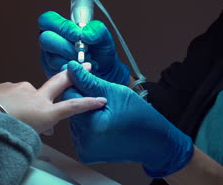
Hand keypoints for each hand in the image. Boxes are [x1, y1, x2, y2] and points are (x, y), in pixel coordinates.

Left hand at [0, 67, 106, 133]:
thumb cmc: (2, 132)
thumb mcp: (27, 139)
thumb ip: (38, 131)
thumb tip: (43, 130)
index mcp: (44, 113)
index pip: (73, 107)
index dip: (88, 103)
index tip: (100, 99)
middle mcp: (35, 97)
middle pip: (60, 82)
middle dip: (74, 74)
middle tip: (85, 64)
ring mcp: (20, 89)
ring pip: (29, 93)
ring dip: (27, 101)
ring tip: (13, 115)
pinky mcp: (6, 85)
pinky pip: (12, 93)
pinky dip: (11, 100)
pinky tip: (2, 108)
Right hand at [39, 11, 129, 84]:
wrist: (104, 73)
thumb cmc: (100, 52)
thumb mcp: (104, 38)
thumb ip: (97, 31)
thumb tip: (84, 33)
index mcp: (58, 27)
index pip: (47, 20)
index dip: (61, 27)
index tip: (78, 35)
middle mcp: (50, 41)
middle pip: (45, 39)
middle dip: (66, 47)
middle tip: (84, 52)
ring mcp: (49, 58)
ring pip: (52, 58)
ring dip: (72, 61)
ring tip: (88, 61)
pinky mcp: (52, 74)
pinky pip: (57, 73)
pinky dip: (73, 73)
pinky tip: (84, 70)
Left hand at [64, 61, 193, 177]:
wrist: (153, 142)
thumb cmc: (139, 117)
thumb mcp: (114, 92)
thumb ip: (88, 81)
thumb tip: (72, 68)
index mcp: (91, 124)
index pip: (69, 95)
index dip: (80, 85)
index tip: (89, 83)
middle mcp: (84, 140)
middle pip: (71, 109)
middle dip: (83, 100)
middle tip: (104, 101)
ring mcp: (84, 149)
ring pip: (75, 120)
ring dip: (85, 113)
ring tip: (105, 114)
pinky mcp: (85, 154)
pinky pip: (79, 132)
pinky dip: (87, 126)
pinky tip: (102, 124)